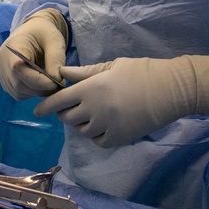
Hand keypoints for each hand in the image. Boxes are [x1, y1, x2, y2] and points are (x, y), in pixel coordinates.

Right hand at [0, 8, 68, 99]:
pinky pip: (17, 93)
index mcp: (13, 46)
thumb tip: (56, 80)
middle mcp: (2, 60)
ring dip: (37, 92)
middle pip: (18, 84)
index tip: (56, 81)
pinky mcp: (5, 80)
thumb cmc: (44, 34)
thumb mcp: (55, 40)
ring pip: (18, 92)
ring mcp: (1, 72)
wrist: (33, 32)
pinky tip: (41, 84)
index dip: (38, 79)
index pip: (18, 68)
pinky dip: (31, 92)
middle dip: (40, 88)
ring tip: (51, 83)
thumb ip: (56, 58)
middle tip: (58, 85)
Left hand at [34, 55, 208, 147]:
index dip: (46, 106)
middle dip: (65, 112)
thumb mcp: (111, 66)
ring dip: (82, 123)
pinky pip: (98, 141)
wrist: (170, 90)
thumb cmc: (141, 71)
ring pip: (82, 131)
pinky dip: (96, 135)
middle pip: (67, 117)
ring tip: (92, 113)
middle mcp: (95, 109)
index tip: (37, 109)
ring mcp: (107, 126)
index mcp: (91, 87)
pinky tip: (103, 125)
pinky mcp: (119, 138)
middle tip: (72, 105)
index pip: (59, 100)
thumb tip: (62, 72)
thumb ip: (84, 72)